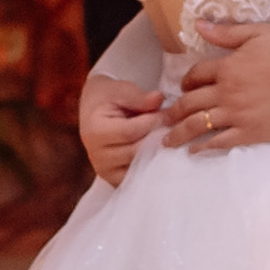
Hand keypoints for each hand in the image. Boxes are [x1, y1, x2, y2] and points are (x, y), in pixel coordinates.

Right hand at [77, 72, 165, 188]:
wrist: (94, 112)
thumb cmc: (109, 98)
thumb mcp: (121, 90)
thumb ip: (139, 97)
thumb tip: (159, 98)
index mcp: (95, 131)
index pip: (130, 132)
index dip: (153, 122)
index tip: (169, 113)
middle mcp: (96, 155)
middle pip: (136, 152)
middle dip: (158, 138)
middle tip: (174, 127)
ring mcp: (105, 170)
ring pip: (139, 167)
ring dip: (157, 154)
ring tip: (169, 139)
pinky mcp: (114, 179)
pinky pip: (138, 178)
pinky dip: (152, 167)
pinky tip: (161, 153)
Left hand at [172, 21, 269, 151]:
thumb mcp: (259, 33)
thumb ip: (227, 33)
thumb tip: (199, 25)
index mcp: (227, 67)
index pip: (196, 75)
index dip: (187, 80)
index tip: (184, 86)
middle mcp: (226, 93)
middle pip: (190, 102)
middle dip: (173, 111)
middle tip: (163, 118)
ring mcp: (237, 115)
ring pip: (198, 124)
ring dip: (179, 133)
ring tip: (167, 140)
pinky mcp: (250, 133)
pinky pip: (220, 142)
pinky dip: (204, 148)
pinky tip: (194, 151)